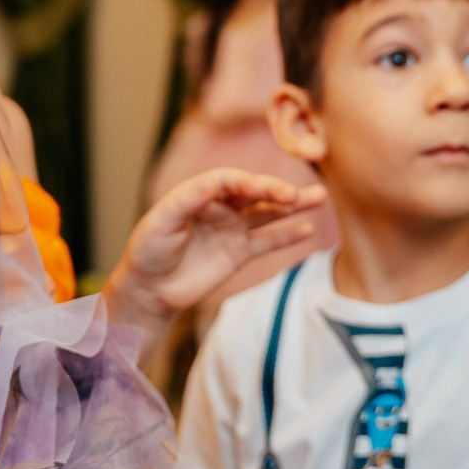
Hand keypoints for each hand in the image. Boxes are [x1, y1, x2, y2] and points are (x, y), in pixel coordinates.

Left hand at [104, 170, 328, 320]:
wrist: (150, 288)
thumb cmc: (149, 250)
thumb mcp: (161, 222)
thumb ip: (187, 200)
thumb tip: (212, 181)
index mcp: (200, 193)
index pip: (229, 180)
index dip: (245, 182)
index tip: (259, 188)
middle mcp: (221, 207)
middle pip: (254, 193)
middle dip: (275, 191)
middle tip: (294, 194)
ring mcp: (233, 229)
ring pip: (268, 213)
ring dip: (292, 205)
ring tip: (319, 197)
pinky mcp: (240, 252)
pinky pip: (268, 242)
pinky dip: (288, 235)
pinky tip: (307, 229)